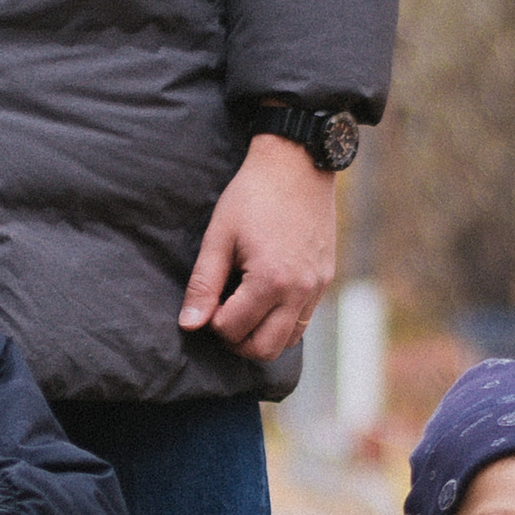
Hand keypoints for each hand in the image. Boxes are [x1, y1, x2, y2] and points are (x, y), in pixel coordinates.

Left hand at [179, 130, 337, 360]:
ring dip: (260, 336)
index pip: (233, 329)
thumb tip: (189, 325)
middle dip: (235, 340)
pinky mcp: (325, 280)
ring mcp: (317, 287)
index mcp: (270, 280)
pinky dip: (281, 323)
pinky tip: (262, 300)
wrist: (296, 165)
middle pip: (264, 349)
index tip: (206, 300)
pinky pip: (303, 321)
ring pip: (288, 342)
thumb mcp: (219, 236)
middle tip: (220, 315)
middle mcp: (300, 290)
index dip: (211, 322)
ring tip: (240, 309)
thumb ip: (203, 285)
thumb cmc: (251, 196)